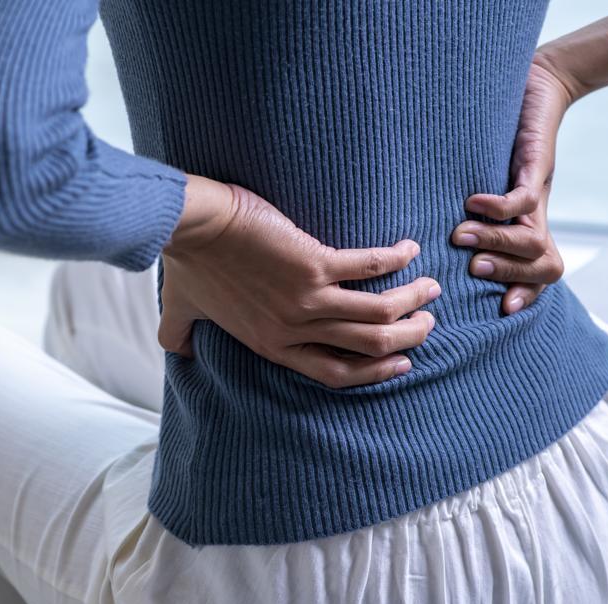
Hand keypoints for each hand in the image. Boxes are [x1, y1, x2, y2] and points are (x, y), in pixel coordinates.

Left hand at [159, 177, 440, 388]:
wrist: (189, 227)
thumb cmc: (186, 264)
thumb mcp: (184, 312)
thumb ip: (181, 337)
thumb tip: (177, 352)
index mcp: (273, 345)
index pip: (336, 373)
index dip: (374, 372)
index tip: (399, 362)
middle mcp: (295, 329)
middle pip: (370, 348)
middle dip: (407, 339)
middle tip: (426, 323)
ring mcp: (306, 299)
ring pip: (379, 314)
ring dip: (412, 301)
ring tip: (429, 289)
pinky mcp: (313, 263)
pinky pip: (368, 267)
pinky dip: (395, 259)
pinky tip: (408, 249)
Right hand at [452, 51, 579, 314]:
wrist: (539, 86)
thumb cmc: (504, 136)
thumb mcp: (487, 181)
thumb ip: (469, 210)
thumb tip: (431, 236)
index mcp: (528, 224)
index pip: (542, 273)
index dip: (528, 294)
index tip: (503, 309)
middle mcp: (537, 214)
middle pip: (545, 267)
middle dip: (509, 275)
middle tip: (472, 268)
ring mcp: (538, 192)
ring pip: (533, 241)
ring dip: (496, 243)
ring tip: (460, 235)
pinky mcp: (535, 166)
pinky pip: (521, 199)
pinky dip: (497, 207)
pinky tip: (473, 202)